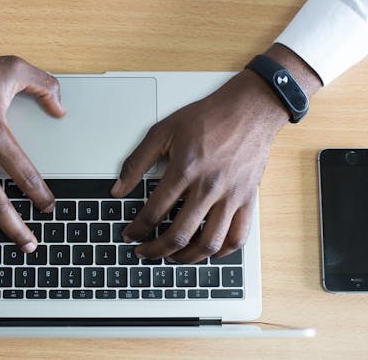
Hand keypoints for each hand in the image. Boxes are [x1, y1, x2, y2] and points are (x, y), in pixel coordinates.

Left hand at [112, 45, 320, 262]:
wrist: (250, 109)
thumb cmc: (208, 117)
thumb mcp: (163, 131)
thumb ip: (137, 161)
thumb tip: (118, 189)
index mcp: (185, 169)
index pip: (154, 211)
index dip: (137, 229)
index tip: (129, 235)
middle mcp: (209, 186)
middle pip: (179, 234)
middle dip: (155, 250)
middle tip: (143, 253)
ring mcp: (231, 196)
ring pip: (209, 243)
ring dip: (186, 258)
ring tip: (172, 258)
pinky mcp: (248, 200)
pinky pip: (238, 237)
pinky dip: (221, 252)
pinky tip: (207, 251)